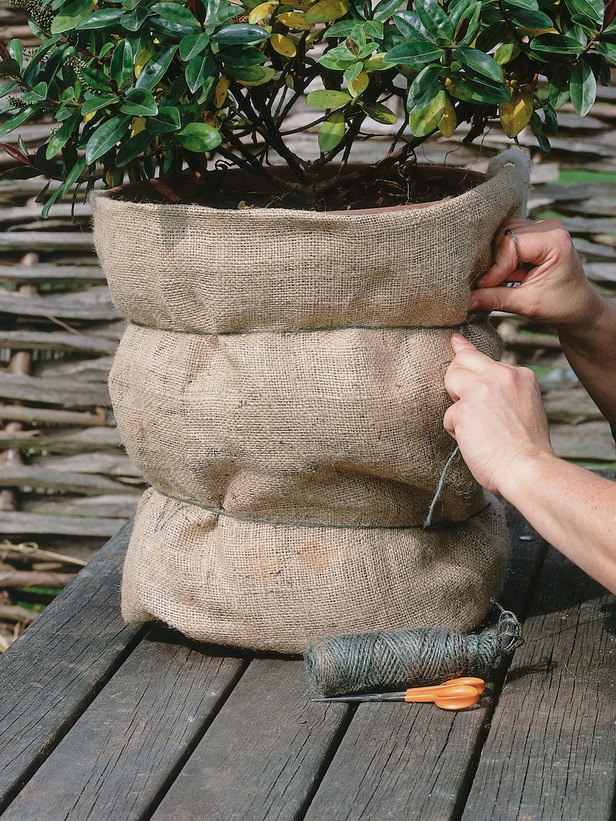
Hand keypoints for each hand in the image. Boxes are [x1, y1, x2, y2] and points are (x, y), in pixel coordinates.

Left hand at [443, 334, 553, 496]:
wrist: (528, 469)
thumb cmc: (526, 447)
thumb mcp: (525, 405)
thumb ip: (504, 389)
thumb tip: (480, 382)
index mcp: (519, 374)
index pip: (483, 357)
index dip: (465, 352)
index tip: (455, 341)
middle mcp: (500, 375)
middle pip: (461, 361)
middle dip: (456, 378)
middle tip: (467, 406)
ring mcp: (481, 389)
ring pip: (451, 382)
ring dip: (457, 407)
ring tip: (478, 429)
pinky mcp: (463, 409)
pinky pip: (448, 416)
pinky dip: (456, 432)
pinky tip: (475, 442)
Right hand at [469, 218, 601, 333]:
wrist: (579, 308)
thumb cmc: (561, 306)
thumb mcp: (526, 304)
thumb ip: (494, 299)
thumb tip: (465, 300)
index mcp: (555, 241)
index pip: (511, 244)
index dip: (495, 267)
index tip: (485, 287)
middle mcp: (549, 227)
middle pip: (504, 234)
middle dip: (495, 261)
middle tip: (492, 285)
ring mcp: (542, 227)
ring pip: (502, 234)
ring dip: (497, 258)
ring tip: (505, 279)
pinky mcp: (534, 233)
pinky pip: (507, 237)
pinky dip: (502, 256)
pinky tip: (508, 273)